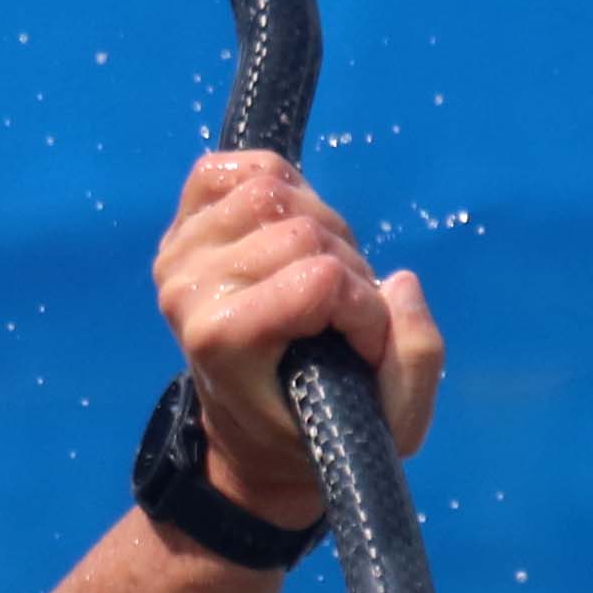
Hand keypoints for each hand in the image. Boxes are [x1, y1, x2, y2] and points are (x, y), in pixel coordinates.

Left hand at [154, 150, 439, 537]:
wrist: (249, 423)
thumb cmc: (316, 424)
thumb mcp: (387, 426)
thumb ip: (414, 361)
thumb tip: (400, 282)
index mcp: (223, 340)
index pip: (320, 280)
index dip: (364, 309)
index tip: (366, 346)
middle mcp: (186, 290)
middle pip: (304, 232)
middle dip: (350, 269)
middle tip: (346, 310)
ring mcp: (178, 252)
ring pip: (274, 189)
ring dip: (322, 225)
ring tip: (324, 270)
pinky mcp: (182, 223)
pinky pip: (240, 166)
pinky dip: (282, 182)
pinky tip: (292, 229)